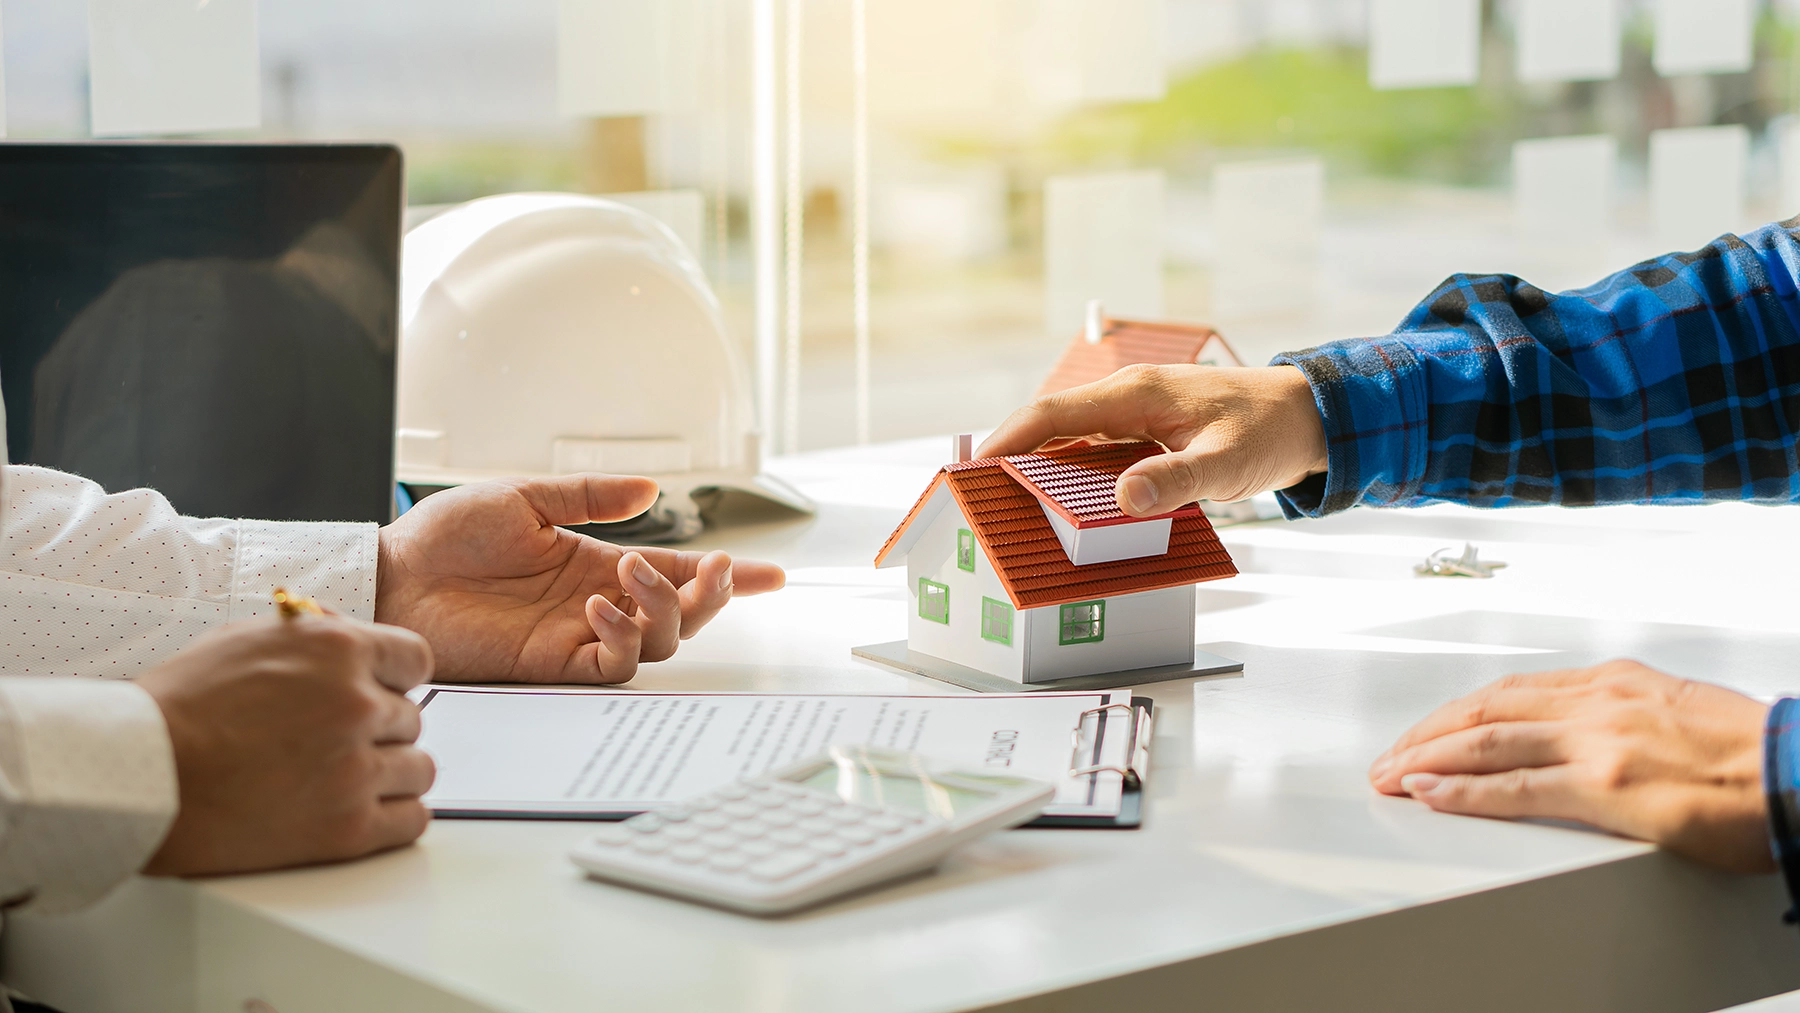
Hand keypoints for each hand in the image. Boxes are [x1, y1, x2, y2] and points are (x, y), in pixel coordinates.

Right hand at [138, 617, 433, 876]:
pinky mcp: (347, 829)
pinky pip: (413, 820)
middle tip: (336, 743)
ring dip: (389, 774)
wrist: (140, 776)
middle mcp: (357, 706)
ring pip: (418, 770)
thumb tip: (347, 640)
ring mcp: (355, 770)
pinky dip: (394, 818)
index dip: (396, 679)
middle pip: (411, 719)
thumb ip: (312, 638)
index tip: (381, 694)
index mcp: (338, 651)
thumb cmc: (179, 709)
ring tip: (343, 779)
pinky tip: (362, 812)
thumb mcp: (246, 639)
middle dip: (379, 730)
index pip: (416, 661)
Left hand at [374, 475, 785, 683]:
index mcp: (594, 564)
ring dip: (662, 609)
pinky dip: (621, 637)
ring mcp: (577, 636)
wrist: (392, 574)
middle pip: (682, 615)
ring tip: (629, 576)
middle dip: (710, 594)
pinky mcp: (552, 663)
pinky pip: (612, 664)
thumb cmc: (443, 537)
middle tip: (708, 568)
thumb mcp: (525, 497)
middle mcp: (596, 604)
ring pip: (658, 643)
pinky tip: (599, 607)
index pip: (676, 574)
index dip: (725, 578)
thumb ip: (589, 496)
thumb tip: (652, 490)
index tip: (771, 574)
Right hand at [977, 364, 1326, 515]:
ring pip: (1067, 439)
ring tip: (1003, 505)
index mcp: (1135, 394)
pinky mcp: (1142, 430)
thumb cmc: (1268, 432)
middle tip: (974, 496)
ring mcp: (1132, 412)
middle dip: (1008, 458)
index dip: (1006, 440)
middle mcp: (1125, 397)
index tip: (971, 468)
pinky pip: (1091, 450)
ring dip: (1036, 468)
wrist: (1305, 413)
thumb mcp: (1227, 463)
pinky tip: (1058, 505)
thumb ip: (1177, 481)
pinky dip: (1068, 474)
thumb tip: (1124, 500)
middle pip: (1048, 425)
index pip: (1051, 413)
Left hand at [1368, 660, 1772, 872]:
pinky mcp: (1607, 784)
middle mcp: (1596, 701)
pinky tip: (1429, 795)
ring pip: (1486, 741)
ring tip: (1390, 775)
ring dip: (1427, 759)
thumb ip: (1621, 716)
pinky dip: (1463, 790)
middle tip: (1388, 757)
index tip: (1427, 731)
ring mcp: (1598, 740)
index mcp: (1611, 682)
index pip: (1510, 691)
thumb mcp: (1674, 710)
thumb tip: (1582, 734)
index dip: (1458, 712)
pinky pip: (1515, 787)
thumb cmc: (1753, 753)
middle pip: (1484, 709)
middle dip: (1427, 733)